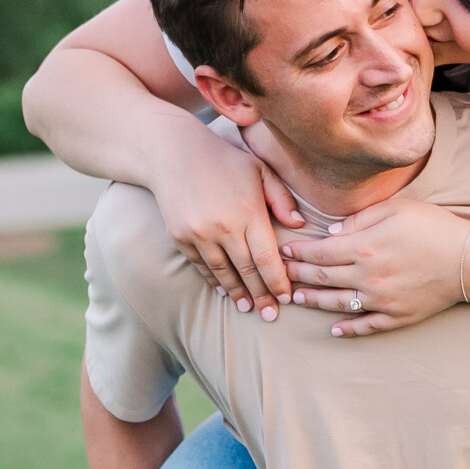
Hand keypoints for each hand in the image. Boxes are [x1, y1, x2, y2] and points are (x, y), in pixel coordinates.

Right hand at [150, 127, 304, 321]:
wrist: (171, 153)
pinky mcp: (181, 238)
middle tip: (270, 315)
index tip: (286, 298)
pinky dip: (214, 280)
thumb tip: (297, 226)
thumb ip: (281, 198)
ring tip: (248, 307)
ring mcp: (200, 235)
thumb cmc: (223, 159)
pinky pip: (202, 266)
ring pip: (223, 273)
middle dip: (261, 296)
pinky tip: (224, 291)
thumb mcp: (259, 169)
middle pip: (247, 272)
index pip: (267, 259)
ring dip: (237, 293)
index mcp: (248, 212)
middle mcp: (224, 228)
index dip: (277, 282)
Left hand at [281, 200, 469, 335]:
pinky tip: (334, 330)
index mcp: (363, 247)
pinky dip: (348, 329)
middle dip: (296, 276)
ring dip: (313, 302)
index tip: (283, 251)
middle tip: (278, 275)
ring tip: (296, 300)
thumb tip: (332, 233)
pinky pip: (365, 326)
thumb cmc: (434, 227)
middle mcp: (366, 277)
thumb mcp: (395, 209)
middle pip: (322, 278)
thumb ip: (359, 219)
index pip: (319, 252)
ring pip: (336, 304)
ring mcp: (380, 301)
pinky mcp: (395, 317)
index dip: (298, 252)